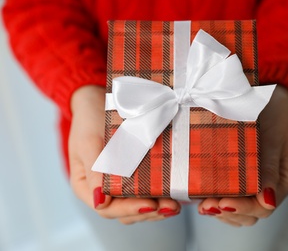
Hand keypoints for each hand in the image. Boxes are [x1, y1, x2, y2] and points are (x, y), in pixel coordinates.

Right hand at [69, 85, 180, 223]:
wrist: (97, 100)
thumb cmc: (89, 121)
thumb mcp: (88, 142)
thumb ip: (94, 171)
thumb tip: (101, 202)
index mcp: (87, 187)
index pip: (107, 209)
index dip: (130, 210)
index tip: (151, 204)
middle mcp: (103, 190)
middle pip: (126, 212)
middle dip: (150, 211)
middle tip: (172, 206)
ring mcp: (119, 183)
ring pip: (138, 204)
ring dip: (158, 208)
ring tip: (176, 204)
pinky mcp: (134, 174)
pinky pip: (146, 190)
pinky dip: (159, 194)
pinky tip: (174, 192)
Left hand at [197, 85, 287, 226]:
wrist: (266, 94)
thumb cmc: (273, 112)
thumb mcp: (274, 137)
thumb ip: (269, 168)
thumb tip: (267, 201)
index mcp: (280, 181)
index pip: (263, 207)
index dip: (243, 208)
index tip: (223, 202)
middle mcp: (265, 187)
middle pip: (248, 214)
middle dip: (227, 212)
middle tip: (206, 205)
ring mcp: (250, 183)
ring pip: (236, 209)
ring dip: (218, 210)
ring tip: (200, 203)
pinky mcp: (235, 175)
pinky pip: (226, 195)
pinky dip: (214, 197)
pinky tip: (199, 193)